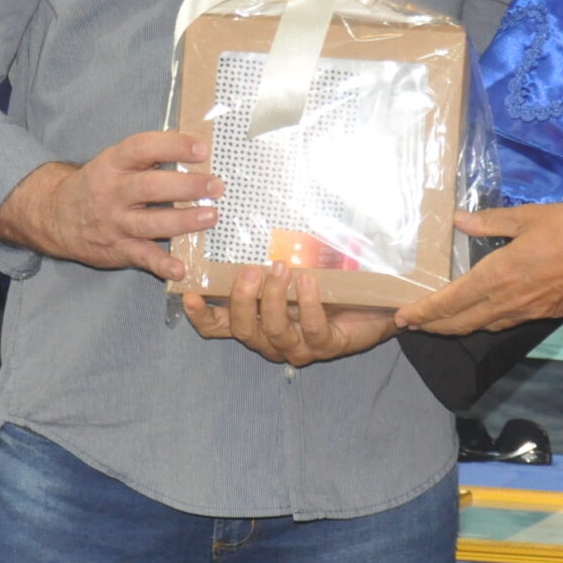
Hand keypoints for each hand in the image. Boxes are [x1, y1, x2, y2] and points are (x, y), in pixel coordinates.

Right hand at [0, 131, 218, 282]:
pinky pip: (142, 258)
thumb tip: (196, 151)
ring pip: (151, 223)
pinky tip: (181, 269)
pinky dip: (162, 265)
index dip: (173, 146)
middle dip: (186, 186)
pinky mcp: (117, 249)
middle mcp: (112, 192)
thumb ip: (147, 158)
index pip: (143, 148)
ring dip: (183, 221)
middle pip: (150, 187)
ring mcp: (114, 223)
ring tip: (211, 216)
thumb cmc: (97, 184)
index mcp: (113, 163)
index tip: (202, 150)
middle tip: (216, 186)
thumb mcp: (114, 163)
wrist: (54, 216)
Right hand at [183, 265, 399, 365]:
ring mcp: (298, 347)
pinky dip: (308, 305)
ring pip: (273, 331)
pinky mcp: (326, 346)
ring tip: (281, 268)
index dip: (202, 316)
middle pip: (243, 329)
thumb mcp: (295, 265)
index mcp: (257, 322)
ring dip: (273, 299)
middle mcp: (272, 339)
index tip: (188, 294)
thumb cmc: (327, 284)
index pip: (219, 326)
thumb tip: (249, 215)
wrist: (374, 305)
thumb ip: (272, 252)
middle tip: (249, 270)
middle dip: (242, 299)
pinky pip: (311, 329)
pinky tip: (308, 282)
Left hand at [393, 204, 562, 335]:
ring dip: (457, 327)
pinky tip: (482, 316)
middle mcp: (507, 301)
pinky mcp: (544, 314)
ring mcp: (527, 312)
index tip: (402, 317)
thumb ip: (490, 222)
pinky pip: (504, 323)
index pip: (451, 302)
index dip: (424, 312)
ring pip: (482, 327)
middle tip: (412, 323)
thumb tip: (459, 220)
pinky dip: (483, 323)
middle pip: (461, 323)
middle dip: (433, 325)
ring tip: (439, 322)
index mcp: (498, 276)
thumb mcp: (527, 217)